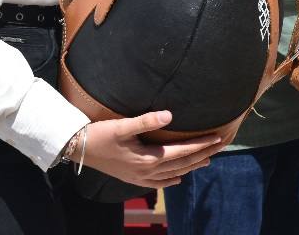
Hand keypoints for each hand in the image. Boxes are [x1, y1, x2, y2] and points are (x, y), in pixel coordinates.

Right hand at [82, 111, 225, 187]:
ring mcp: (140, 177)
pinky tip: (178, 178)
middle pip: (182, 163)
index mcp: (148, 158)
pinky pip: (158, 183)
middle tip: (221, 145)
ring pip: (173, 174)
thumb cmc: (100, 134)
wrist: (77, 150)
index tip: (218, 137)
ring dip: (192, 166)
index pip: (182, 151)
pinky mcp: (132, 178)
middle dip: (203, 154)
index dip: (202, 144)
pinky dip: (171, 180)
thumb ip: (146, 120)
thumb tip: (170, 115)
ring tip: (207, 160)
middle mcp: (147, 171)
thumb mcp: (122, 125)